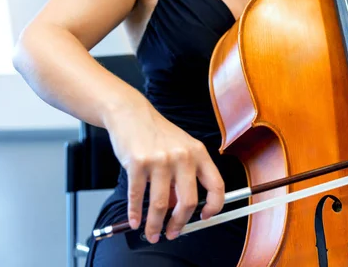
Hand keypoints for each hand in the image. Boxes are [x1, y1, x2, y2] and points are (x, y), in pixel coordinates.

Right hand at [105, 103, 224, 242]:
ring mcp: (160, 159)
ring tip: (151, 233)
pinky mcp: (138, 162)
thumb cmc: (157, 133)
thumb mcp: (179, 150)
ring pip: (161, 204)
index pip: (217, 185)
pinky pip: (137, 195)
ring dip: (155, 224)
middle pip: (189, 201)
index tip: (205, 217)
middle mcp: (183, 156)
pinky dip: (135, 212)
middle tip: (172, 233)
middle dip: (180, 223)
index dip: (214, 206)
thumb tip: (176, 209)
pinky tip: (135, 220)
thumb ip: (182, 177)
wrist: (131, 114)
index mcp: (199, 153)